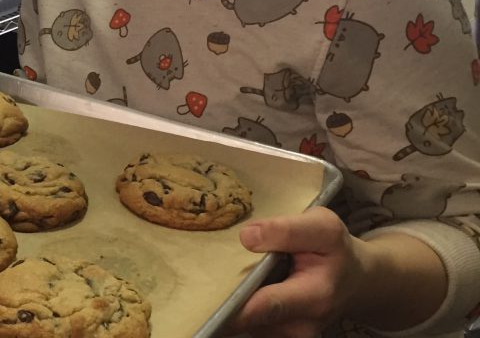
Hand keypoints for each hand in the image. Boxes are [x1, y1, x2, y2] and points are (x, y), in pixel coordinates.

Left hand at [225, 207, 446, 337]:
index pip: (269, 304)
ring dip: (228, 308)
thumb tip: (246, 237)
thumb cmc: (334, 250)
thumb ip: (287, 230)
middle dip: (223, 305)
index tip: (208, 295)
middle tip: (196, 291)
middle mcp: (304, 325)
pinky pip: (248, 329)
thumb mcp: (322, 226)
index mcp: (316, 294)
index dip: (236, 302)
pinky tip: (232, 294)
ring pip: (246, 327)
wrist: (356, 282)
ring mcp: (293, 337)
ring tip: (216, 285)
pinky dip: (236, 314)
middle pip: (250, 320)